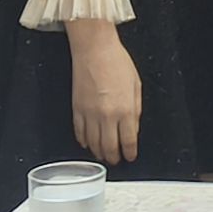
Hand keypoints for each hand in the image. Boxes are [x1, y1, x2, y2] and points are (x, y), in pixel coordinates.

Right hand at [66, 22, 141, 164]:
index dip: (130, 152)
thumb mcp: (136, 84)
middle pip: (109, 147)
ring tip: (103, 156)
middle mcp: (107, 115)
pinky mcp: (76, 110)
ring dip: (99, 152)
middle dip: (114, 157)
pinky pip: (79, 132)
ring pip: (93, 143)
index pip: (128, 140)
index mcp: (125, 109)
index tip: (131, 156)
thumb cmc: (117, 62)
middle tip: (117, 160)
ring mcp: (89, 114)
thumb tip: (133, 126)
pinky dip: (84, 141)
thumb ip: (136, 108)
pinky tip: (88, 143)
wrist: (95, 51)